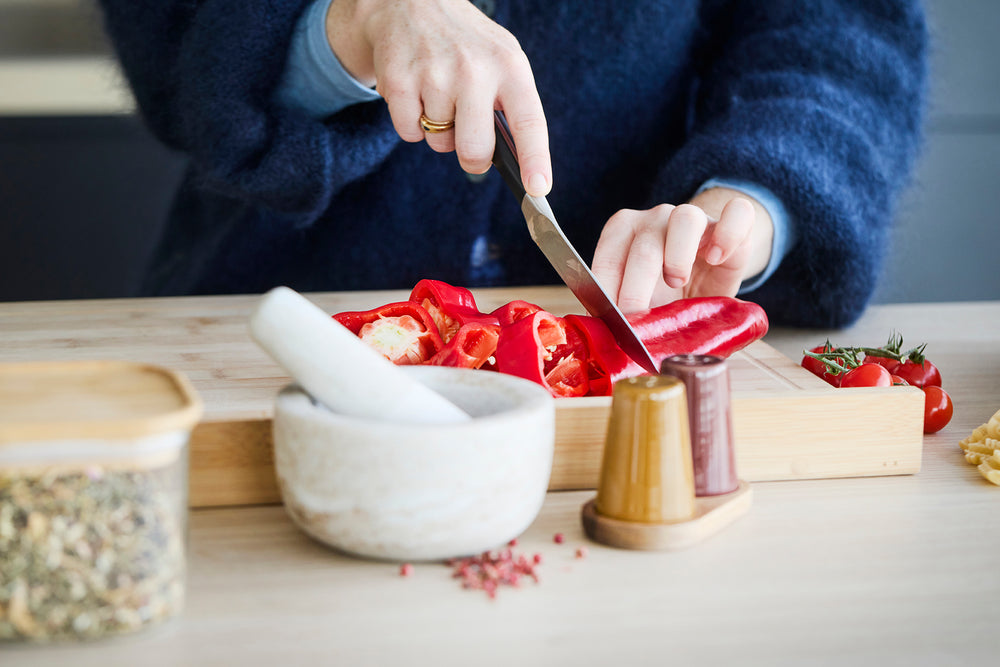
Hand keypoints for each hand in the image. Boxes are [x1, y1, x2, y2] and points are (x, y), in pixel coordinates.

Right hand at [325, 0, 550, 195]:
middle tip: (469, 144)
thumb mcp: (501, 60)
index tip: (538, 189)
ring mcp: (434, 74)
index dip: (535, 159)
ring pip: (438, 143)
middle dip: (472, 158)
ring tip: (438, 94)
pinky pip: (408, 133)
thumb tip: (517, 165)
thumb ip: (510, 106)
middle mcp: (474, 69)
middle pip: (474, 149)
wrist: (409, 3)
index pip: (529, 121)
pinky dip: (411, 124)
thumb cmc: (465, 44)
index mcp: (509, 66)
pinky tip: (415, 92)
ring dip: (438, 130)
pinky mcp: (398, 80)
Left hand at [591, 188, 773, 312]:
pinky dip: (728, 233)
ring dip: (677, 256)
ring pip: (685, 219)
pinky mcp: (734, 224)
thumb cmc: (667, 291)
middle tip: (637, 318)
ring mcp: (695, 217)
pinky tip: (717, 259)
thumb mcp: (642, 301)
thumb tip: (603, 337)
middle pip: (646, 245)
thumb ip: (622, 311)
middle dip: (637, 287)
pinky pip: (737, 212)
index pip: (610, 254)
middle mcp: (656, 218)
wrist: (708, 275)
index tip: (612, 319)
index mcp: (624, 231)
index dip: (608, 289)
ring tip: (677, 282)